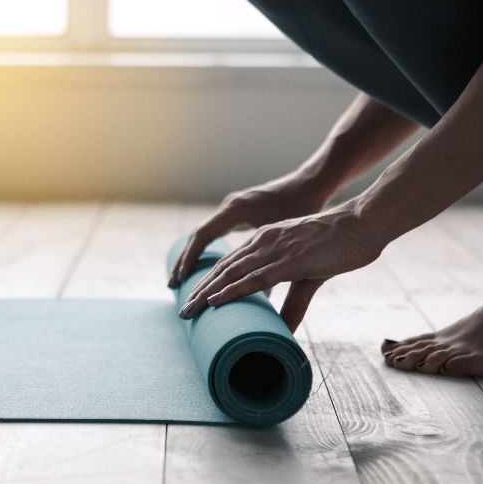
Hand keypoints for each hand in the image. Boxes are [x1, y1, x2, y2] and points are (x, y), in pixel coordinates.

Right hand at [168, 172, 329, 287]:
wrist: (311, 183)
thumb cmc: (304, 207)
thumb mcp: (287, 238)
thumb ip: (273, 263)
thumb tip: (262, 300)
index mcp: (237, 210)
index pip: (203, 235)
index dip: (191, 259)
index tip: (182, 279)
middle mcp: (230, 207)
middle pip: (198, 237)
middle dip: (184, 262)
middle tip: (171, 286)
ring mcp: (232, 208)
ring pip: (205, 235)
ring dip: (192, 257)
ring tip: (178, 281)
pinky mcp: (238, 213)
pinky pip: (214, 233)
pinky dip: (205, 250)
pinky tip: (201, 266)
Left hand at [178, 202, 384, 331]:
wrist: (364, 224)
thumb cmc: (340, 246)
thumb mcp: (309, 274)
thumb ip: (294, 302)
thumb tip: (284, 328)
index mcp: (266, 240)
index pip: (229, 262)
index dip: (209, 281)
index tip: (193, 299)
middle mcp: (264, 242)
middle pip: (223, 268)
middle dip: (200, 290)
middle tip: (182, 311)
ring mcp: (275, 249)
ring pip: (231, 273)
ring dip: (207, 293)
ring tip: (189, 310)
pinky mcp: (290, 260)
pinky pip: (254, 278)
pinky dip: (231, 290)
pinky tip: (215, 300)